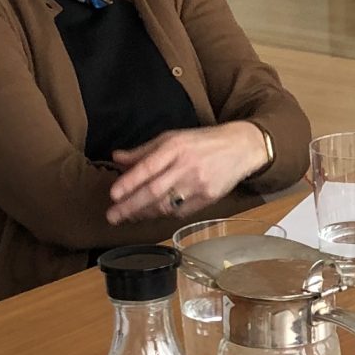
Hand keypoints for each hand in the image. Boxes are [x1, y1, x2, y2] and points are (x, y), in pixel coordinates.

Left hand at [107, 122, 271, 223]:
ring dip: (144, 213)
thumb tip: (117, 158)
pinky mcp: (209, 198)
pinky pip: (181, 212)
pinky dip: (164, 214)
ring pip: (166, 205)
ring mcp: (199, 184)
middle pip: (154, 190)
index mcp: (176, 147)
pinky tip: (152, 213)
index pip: (148, 166)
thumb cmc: (203, 142)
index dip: (129, 182)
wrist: (241, 148)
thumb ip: (144, 151)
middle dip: (130, 206)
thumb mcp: (173, 138)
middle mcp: (187, 166)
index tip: (113, 194)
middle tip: (112, 216)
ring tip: (127, 217)